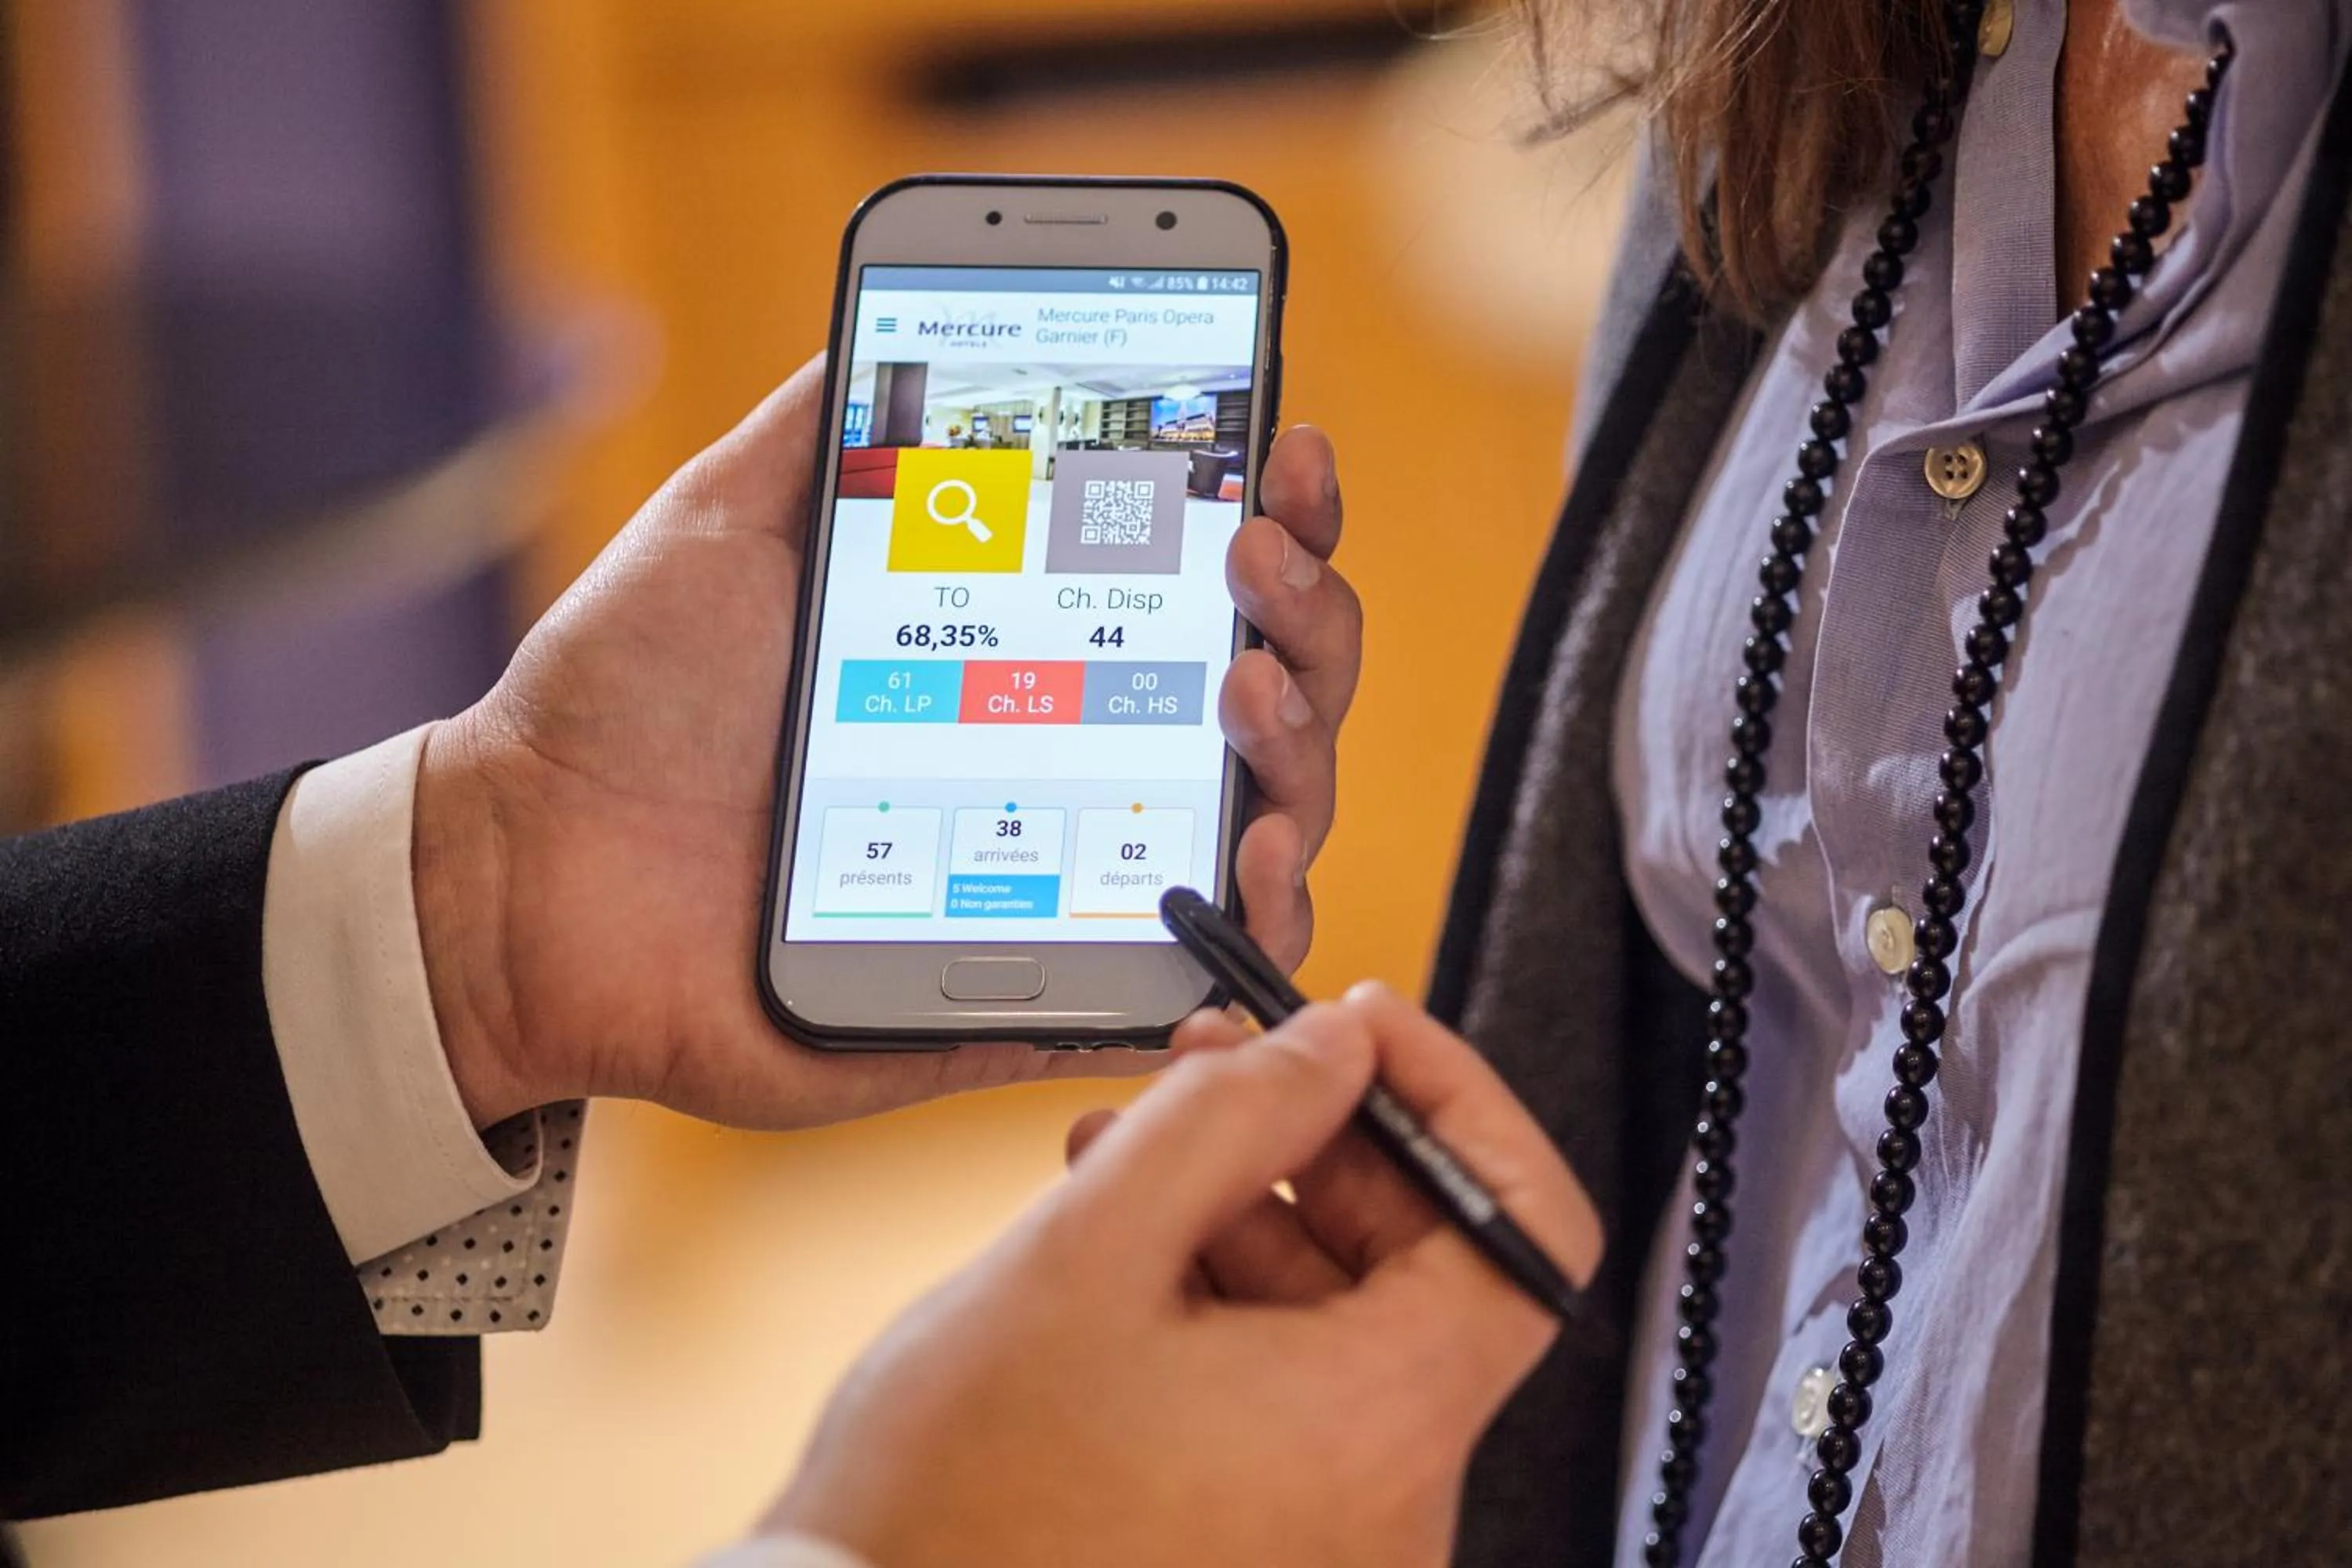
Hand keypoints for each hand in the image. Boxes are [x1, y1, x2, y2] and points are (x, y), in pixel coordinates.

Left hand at [413, 359, 1362, 1127]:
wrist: (533, 877)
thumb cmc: (623, 701)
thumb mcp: (730, 523)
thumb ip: (831, 425)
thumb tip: (912, 319)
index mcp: (1024, 646)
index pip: (1198, 581)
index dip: (1277, 515)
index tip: (1283, 450)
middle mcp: (1073, 758)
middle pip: (1272, 694)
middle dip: (1308, 617)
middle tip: (1250, 569)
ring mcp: (1071, 880)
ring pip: (1265, 831)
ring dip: (1304, 760)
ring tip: (1251, 708)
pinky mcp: (1039, 994)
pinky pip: (1186, 984)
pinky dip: (1251, 941)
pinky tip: (1249, 876)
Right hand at [760, 984, 1600, 1567]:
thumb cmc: (950, 1503)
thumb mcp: (1082, 1252)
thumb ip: (1231, 1119)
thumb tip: (1334, 1050)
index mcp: (1374, 1428)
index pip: (1529, 1231)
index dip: (1459, 1101)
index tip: (1364, 1034)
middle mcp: (1388, 1501)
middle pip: (1431, 1265)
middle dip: (1324, 1137)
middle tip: (1224, 1065)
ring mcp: (1332, 1532)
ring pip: (1348, 1320)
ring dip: (1256, 1206)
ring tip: (1136, 1146)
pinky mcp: (1273, 1542)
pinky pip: (1296, 1387)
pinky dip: (1231, 1297)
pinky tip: (1129, 1239)